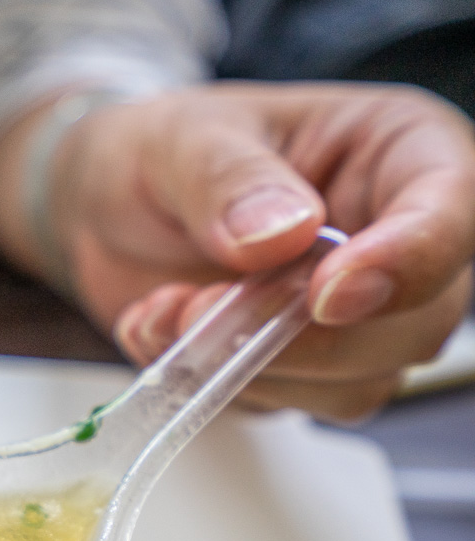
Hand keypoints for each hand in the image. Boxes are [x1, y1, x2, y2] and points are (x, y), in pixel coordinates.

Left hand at [0, 82, 474, 420]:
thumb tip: (284, 233)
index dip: (405, 262)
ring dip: (246, 364)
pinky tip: (163, 332)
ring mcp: (359, 311)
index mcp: (397, 148)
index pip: (448, 213)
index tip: (325, 293)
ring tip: (164, 311)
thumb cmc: (158, 152)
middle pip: (413, 324)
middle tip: (197, 308)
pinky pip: (289, 401)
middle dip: (295, 335)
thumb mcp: (179, 139)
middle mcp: (395, 235)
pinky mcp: (307, 364)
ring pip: (355, 381)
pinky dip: (216, 382)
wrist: (101, 211)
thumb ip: (228, 180)